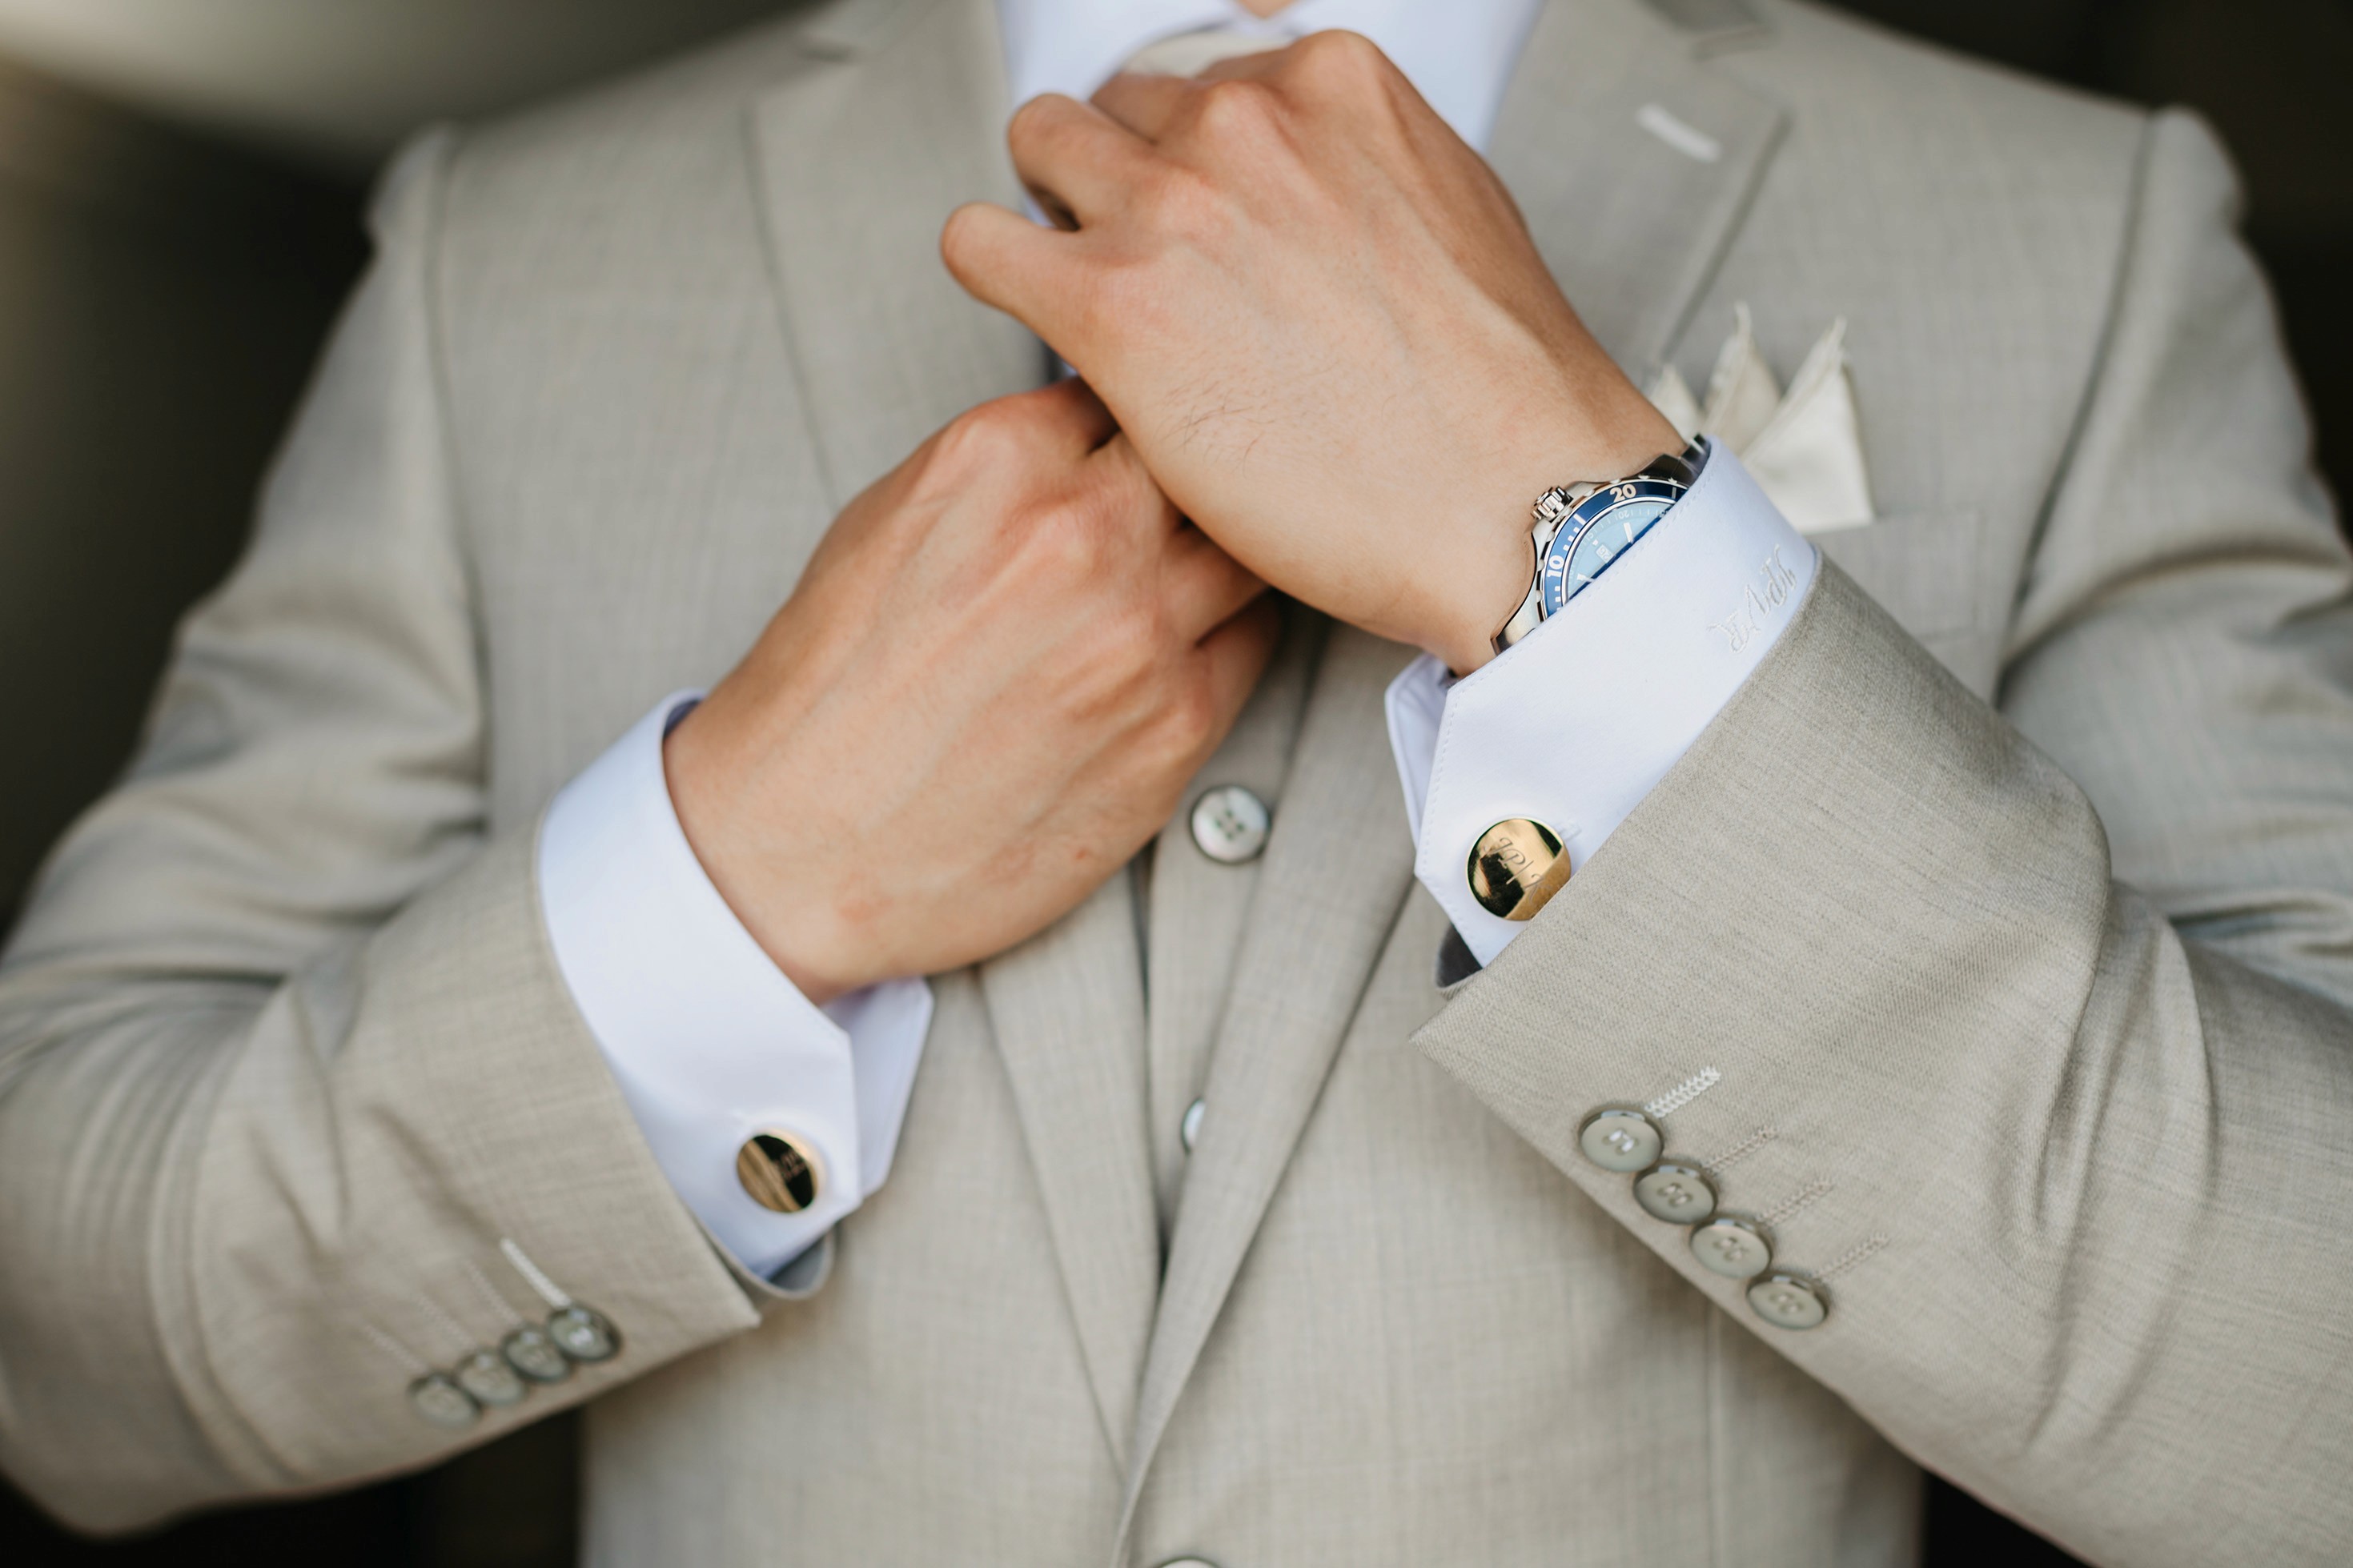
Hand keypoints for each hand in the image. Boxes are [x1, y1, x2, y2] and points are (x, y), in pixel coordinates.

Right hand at [664, 380, 1276, 1002]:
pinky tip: (1176, 652)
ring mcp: (1139, 632)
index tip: (1123, 444)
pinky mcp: (1177, 727)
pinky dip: (1225, 637)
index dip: (1126, 419)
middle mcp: (1078, 533)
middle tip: (1170, 506)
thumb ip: (1001, 465)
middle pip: (1196, 455)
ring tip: (1175, 579)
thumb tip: (1081, 428)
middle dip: (1188, 477)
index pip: (1119, 386)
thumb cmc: (829, 695)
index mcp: (995, 460)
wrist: (800, 849)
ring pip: (1244, 549)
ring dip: (1221, 556)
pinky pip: (1251, 644)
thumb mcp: (886, 521)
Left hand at [940, 31, 1682, 673]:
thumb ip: (1353, 172)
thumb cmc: (1498, 395)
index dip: (1191, 158)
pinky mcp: (1111, 303)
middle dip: (1122, 179)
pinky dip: (997, 275)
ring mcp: (1170, 205)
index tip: (1198, 215)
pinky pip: (980, 244)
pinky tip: (1040, 321)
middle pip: (1119, 108)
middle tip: (1146, 261)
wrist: (1513, 502)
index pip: (1205, 79)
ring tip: (1089, 287)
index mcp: (1329, 85)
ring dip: (1053, 212)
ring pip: (1038, 149)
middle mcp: (1244, 122)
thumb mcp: (1451, 213)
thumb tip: (1302, 188)